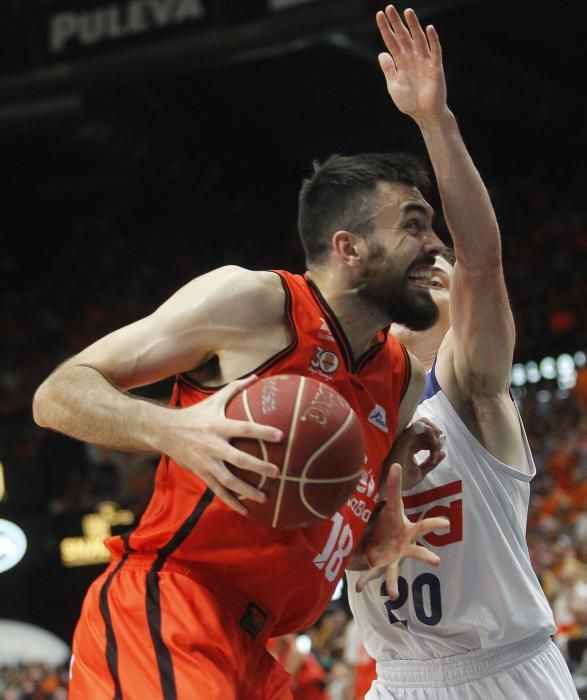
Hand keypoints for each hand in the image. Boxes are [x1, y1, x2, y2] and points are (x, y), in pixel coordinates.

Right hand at [159, 374, 282, 514]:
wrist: (164, 431)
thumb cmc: (195, 414)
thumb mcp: (214, 399)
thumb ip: (236, 388)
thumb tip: (257, 376)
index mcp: (218, 426)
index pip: (244, 428)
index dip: (262, 432)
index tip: (281, 436)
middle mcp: (213, 445)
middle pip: (238, 459)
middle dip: (258, 466)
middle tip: (277, 472)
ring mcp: (206, 462)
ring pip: (228, 480)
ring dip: (247, 490)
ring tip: (265, 497)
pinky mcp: (201, 473)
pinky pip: (218, 490)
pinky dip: (232, 501)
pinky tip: (246, 510)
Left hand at [356, 463, 447, 597]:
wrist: (382, 540)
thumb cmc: (391, 523)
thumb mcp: (393, 505)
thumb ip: (395, 487)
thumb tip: (396, 463)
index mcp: (409, 532)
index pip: (424, 526)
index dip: (435, 524)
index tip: (447, 523)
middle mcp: (404, 548)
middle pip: (417, 552)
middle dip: (425, 556)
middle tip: (436, 562)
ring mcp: (393, 559)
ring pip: (395, 572)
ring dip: (394, 583)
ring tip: (394, 595)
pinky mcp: (380, 566)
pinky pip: (373, 575)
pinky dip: (366, 581)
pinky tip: (359, 588)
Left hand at [376, 5, 447, 122]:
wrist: (424, 115)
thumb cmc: (410, 102)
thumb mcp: (394, 86)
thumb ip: (388, 70)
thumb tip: (381, 53)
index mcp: (401, 62)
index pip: (392, 41)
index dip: (386, 29)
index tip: (379, 15)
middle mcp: (412, 58)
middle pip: (403, 36)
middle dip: (397, 23)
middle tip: (389, 7)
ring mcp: (424, 61)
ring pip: (418, 39)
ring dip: (413, 26)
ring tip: (407, 12)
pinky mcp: (435, 67)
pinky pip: (435, 51)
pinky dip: (432, 40)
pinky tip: (429, 29)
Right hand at [388, 417, 445, 491]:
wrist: (391, 488)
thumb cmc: (401, 481)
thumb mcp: (420, 473)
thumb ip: (431, 464)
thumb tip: (443, 453)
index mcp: (411, 447)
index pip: (425, 437)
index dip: (435, 443)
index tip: (436, 457)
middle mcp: (408, 440)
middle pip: (425, 426)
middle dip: (436, 434)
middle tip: (438, 448)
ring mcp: (406, 438)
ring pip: (423, 423)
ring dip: (434, 433)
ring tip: (435, 446)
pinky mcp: (404, 438)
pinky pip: (418, 426)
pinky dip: (429, 431)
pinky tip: (433, 444)